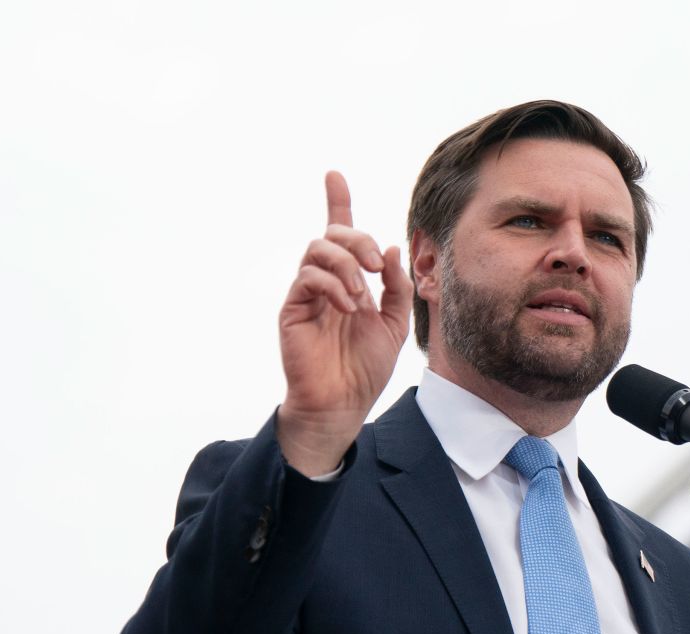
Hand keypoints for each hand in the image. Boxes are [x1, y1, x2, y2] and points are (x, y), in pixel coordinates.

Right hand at [276, 171, 412, 476]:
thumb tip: (391, 248)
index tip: (334, 175)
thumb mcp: (394, 323)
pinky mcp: (293, 309)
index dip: (337, 202)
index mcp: (349, 281)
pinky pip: (308, 277)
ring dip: (347, 264)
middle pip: (331, 234)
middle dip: (358, 239)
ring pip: (317, 249)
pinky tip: (349, 306)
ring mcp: (307, 294)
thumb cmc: (365, 368)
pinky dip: (333, 284)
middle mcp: (325, 281)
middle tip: (379, 267)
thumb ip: (396, 286)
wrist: (342, 403)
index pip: (340, 235)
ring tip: (363, 295)